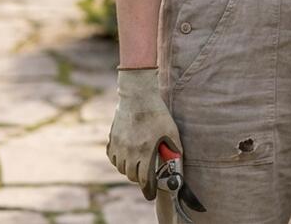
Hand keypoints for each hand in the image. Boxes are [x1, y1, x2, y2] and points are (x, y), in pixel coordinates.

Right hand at [106, 67, 180, 200]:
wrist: (138, 96)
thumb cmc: (157, 113)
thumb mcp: (171, 130)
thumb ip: (174, 149)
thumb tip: (178, 162)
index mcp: (146, 150)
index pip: (144, 179)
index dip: (147, 189)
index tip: (150, 193)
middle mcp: (130, 151)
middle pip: (131, 176)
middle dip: (139, 178)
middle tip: (145, 176)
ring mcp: (119, 145)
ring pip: (121, 168)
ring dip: (129, 170)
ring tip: (137, 165)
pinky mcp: (112, 139)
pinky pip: (112, 158)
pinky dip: (118, 161)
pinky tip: (126, 156)